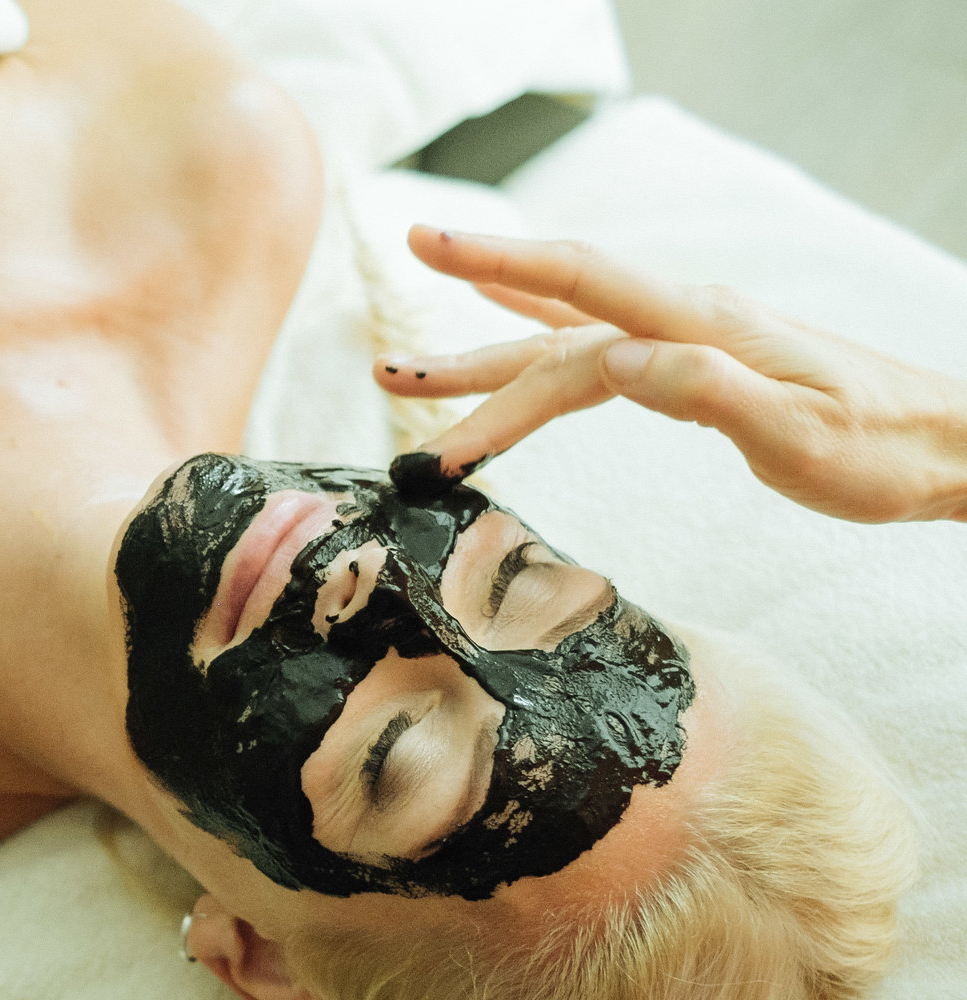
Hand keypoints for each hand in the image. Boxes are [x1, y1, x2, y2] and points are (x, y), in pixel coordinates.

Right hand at [374, 225, 966, 523]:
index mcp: (701, 327)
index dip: (497, 263)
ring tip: (410, 377)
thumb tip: (615, 359)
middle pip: (550, 328)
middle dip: (465, 350)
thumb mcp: (798, 432)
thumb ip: (704, 389)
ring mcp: (685, 342)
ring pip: (561, 346)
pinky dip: (535, 348)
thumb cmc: (879, 448)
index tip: (426, 251)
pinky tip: (505, 336)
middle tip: (387, 369)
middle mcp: (683, 322)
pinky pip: (592, 353)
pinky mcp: (691, 367)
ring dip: (486, 365)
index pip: (580, 284)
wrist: (945, 446)